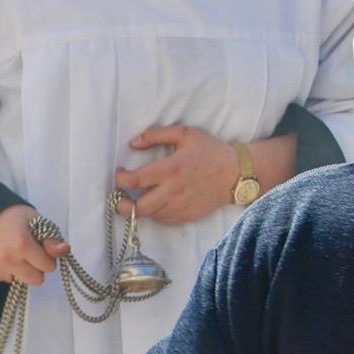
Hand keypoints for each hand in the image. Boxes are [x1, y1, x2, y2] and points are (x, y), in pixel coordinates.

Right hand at [0, 204, 69, 285]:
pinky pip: (2, 278)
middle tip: (26, 252)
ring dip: (18, 269)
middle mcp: (7, 259)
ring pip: (18, 280)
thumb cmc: (10, 215)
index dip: (47, 257)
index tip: (40, 248)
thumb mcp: (34, 220)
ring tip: (9, 251)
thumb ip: (51, 238)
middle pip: (35, 280)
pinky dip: (3, 270)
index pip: (48, 267)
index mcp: (22, 244)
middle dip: (35, 268)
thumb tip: (64, 250)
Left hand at [114, 125, 239, 224]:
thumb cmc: (210, 151)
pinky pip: (163, 219)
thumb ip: (157, 135)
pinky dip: (155, 214)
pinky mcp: (186, 216)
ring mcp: (179, 206)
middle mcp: (173, 191)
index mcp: (171, 169)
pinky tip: (155, 204)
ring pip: (150, 215)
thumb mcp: (185, 133)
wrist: (236, 173)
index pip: (137, 180)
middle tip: (118, 199)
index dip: (121, 179)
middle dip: (122, 206)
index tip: (119, 174)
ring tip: (135, 201)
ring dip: (139, 209)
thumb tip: (133, 142)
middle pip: (139, 207)